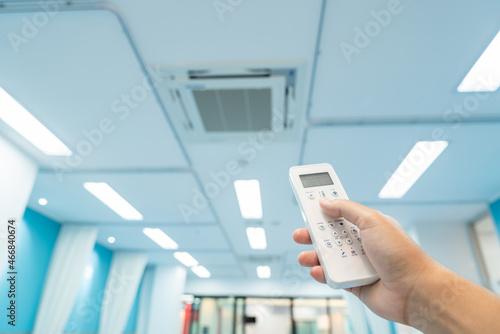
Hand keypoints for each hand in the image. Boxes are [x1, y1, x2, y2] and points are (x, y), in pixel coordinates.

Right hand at [293, 198, 436, 323]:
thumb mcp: (372, 221)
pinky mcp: (354, 283)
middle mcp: (361, 243)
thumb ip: (346, 209)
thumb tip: (325, 202)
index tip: (308, 203)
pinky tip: (318, 271)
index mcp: (367, 225)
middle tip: (300, 234)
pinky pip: (332, 277)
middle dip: (313, 234)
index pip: (341, 213)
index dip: (325, 208)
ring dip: (314, 256)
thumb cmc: (401, 254)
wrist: (414, 290)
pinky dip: (323, 274)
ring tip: (305, 256)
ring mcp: (357, 263)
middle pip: (330, 236)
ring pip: (328, 257)